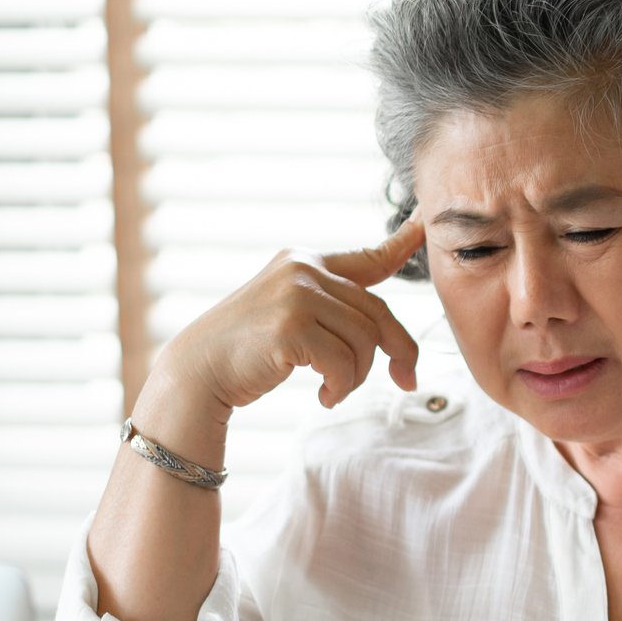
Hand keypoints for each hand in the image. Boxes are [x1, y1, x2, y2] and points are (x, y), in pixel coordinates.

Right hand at [152, 219, 426, 426]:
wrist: (197, 372)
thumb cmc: (247, 351)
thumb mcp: (290, 314)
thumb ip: (332, 308)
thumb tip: (380, 329)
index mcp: (304, 261)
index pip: (367, 258)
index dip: (402, 245)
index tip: (425, 225)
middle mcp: (302, 269)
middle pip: (378, 313)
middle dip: (397, 352)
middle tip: (405, 380)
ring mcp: (295, 294)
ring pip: (365, 341)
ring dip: (357, 377)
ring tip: (333, 389)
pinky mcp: (290, 326)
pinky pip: (344, 363)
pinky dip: (341, 387)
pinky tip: (323, 395)